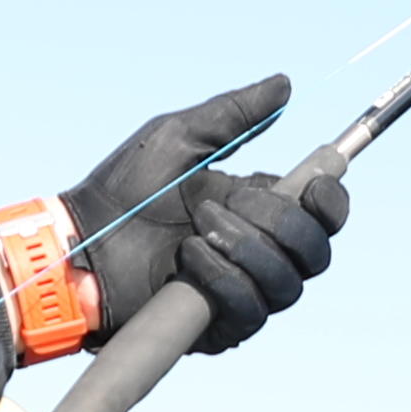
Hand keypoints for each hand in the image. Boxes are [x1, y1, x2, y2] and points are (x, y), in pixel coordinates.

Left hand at [65, 77, 354, 353]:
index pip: (322, 215)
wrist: (80, 244)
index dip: (330, 201)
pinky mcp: (220, 327)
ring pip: (287, 283)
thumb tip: (284, 84)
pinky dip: (224, 277)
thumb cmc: (122, 191)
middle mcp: (260, 255)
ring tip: (196, 229)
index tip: (314, 184)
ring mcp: (243, 293)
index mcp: (258, 209)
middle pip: (315, 250)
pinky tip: (188, 259)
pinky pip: (250, 309)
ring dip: (245, 248)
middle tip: (225, 203)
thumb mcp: (178, 137)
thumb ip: (234, 114)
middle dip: (279, 222)